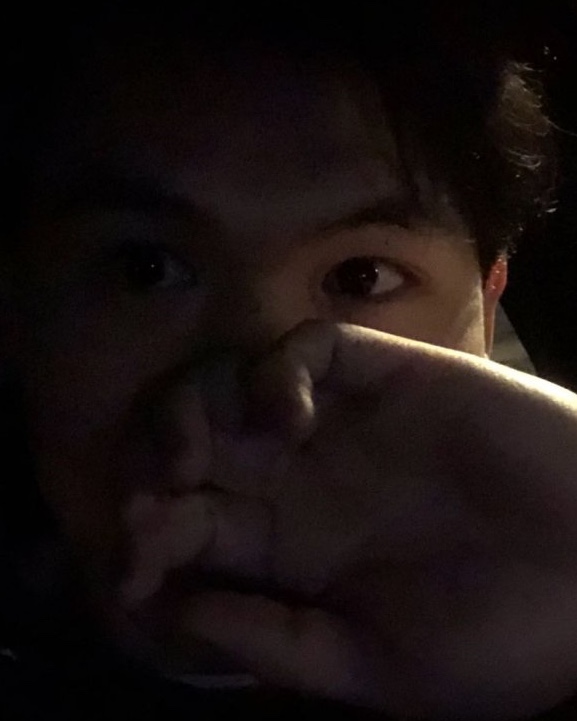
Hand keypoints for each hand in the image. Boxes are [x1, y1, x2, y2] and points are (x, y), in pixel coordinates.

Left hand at [119, 321, 576, 719]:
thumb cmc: (500, 632)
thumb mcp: (377, 667)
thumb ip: (275, 639)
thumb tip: (174, 615)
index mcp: (294, 549)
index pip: (194, 529)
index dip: (152, 544)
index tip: (132, 570)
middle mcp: (304, 478)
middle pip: (196, 447)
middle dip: (154, 469)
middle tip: (152, 500)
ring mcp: (342, 420)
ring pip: (231, 386)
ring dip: (193, 414)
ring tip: (195, 458)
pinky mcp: (386, 372)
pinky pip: (303, 351)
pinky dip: (274, 375)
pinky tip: (284, 422)